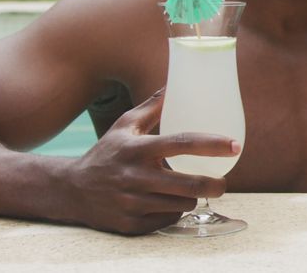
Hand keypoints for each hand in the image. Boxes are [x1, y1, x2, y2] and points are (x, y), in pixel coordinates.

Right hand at [62, 88, 240, 234]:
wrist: (71, 189)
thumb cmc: (106, 153)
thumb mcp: (124, 126)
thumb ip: (152, 107)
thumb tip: (174, 83)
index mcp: (137, 149)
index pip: (181, 143)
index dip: (212, 145)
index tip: (236, 146)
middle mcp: (135, 177)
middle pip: (189, 185)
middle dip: (214, 185)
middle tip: (222, 182)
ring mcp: (132, 203)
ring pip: (182, 204)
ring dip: (190, 198)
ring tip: (186, 190)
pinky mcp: (130, 224)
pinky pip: (167, 220)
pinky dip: (173, 212)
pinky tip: (165, 203)